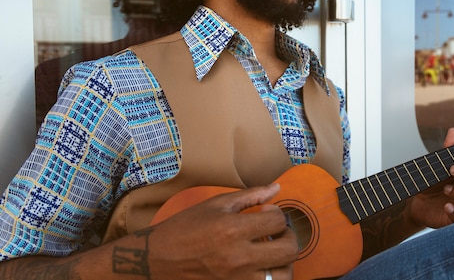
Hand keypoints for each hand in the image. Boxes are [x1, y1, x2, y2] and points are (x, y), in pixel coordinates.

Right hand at [147, 184, 297, 279]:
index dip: (276, 213)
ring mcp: (237, 279)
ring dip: (284, 261)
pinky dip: (270, 275)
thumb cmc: (184, 228)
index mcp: (233, 230)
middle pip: (289, 250)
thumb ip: (250, 196)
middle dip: (288, 236)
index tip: (266, 212)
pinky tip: (262, 265)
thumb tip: (276, 189)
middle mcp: (238, 257)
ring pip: (283, 275)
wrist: (157, 260)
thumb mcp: (215, 205)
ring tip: (273, 251)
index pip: (277, 220)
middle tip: (277, 232)